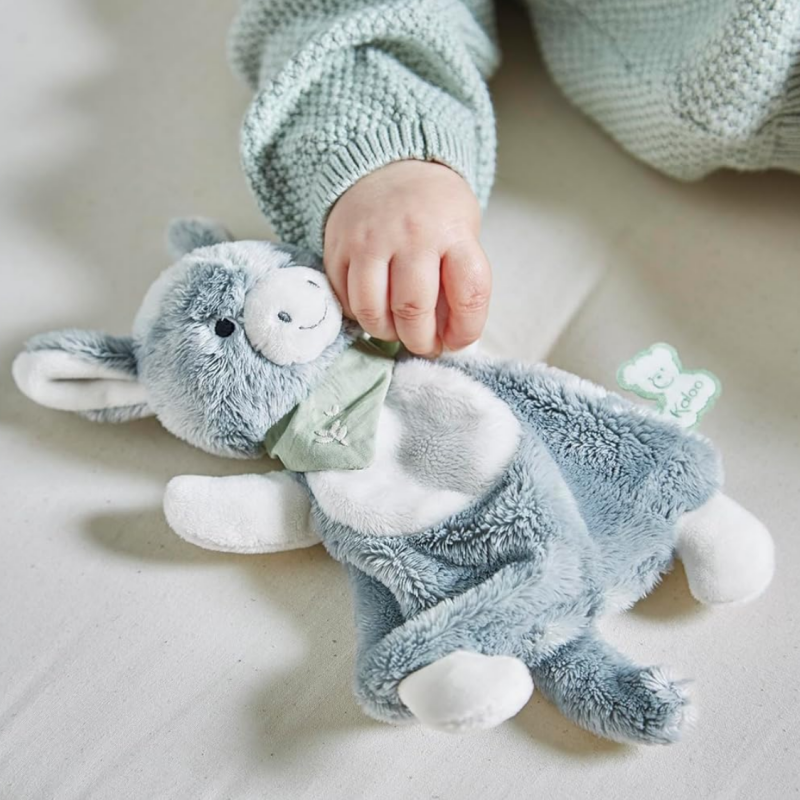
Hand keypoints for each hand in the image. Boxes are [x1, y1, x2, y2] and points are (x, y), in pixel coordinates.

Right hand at [324, 160, 490, 356]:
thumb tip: (448, 338)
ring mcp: (368, 240)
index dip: (466, 331)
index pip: (468, 295)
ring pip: (371, 311)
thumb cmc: (433, 209)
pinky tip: (375, 307)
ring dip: (386, 333)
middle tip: (424, 344)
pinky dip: (360, 315)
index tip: (457, 341)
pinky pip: (345, 299)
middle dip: (420, 342)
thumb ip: (459, 282)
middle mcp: (410, 235)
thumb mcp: (463, 232)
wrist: (387, 164)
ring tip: (396, 329)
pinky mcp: (337, 247)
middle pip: (413, 310)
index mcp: (452, 232)